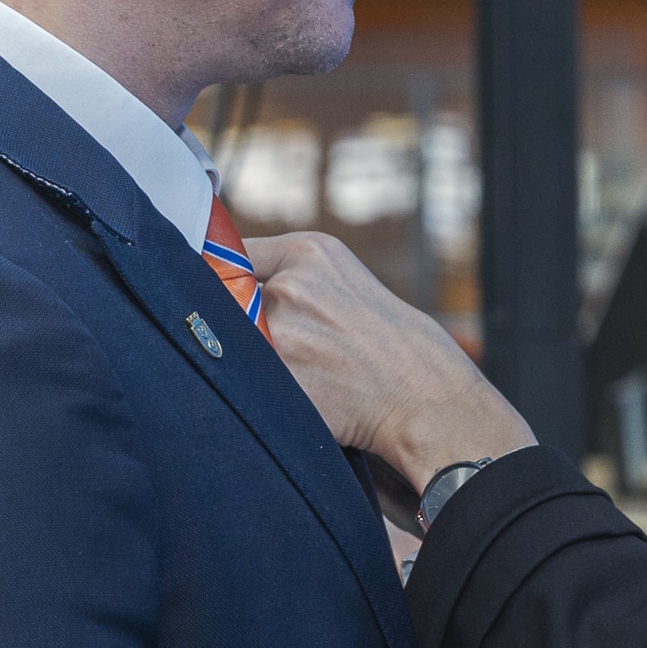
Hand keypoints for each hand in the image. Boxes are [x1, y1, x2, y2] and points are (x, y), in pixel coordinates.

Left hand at [246, 231, 534, 491]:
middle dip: (234, 323)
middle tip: (276, 345)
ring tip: (296, 371)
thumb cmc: (390, 342)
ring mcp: (282, 333)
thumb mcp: (343, 280)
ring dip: (242, 357)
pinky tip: (291, 392)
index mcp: (309, 251)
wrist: (425, 397)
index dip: (221, 280)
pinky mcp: (277, 379)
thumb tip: (222, 280)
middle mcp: (290, 285)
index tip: (223, 295)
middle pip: (221, 300)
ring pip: (229, 342)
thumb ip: (287, 275)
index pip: (227, 254)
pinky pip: (240, 379)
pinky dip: (252, 388)